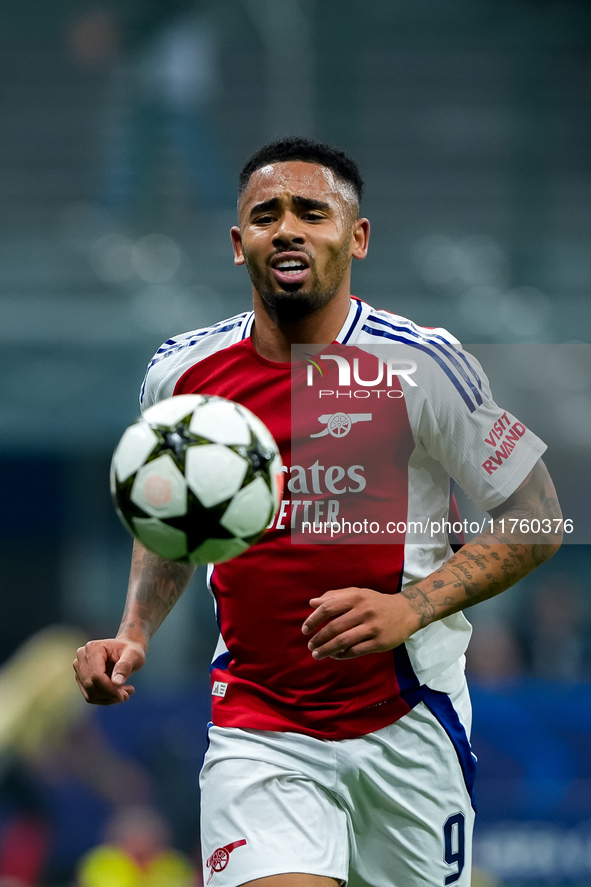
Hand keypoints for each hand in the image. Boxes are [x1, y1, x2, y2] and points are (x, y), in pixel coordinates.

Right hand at [73, 638, 145, 704]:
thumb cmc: (131, 651)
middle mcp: (82, 656)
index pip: (96, 675)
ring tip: (125, 694)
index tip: (124, 695)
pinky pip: (90, 696)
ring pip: (90, 693)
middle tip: (126, 695)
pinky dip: (105, 699)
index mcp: (93, 648)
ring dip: (108, 698)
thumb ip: (125, 666)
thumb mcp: (134, 655)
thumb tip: (116, 682)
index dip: (109, 689)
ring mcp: (79, 667)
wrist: (126, 651)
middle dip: (110, 694)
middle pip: (91, 685)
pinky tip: (117, 694)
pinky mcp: (81, 678)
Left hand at [301, 587, 419, 659]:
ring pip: (343, 641)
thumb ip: (334, 597)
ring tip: (317, 654)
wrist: (406, 611)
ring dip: (327, 649)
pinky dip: (342, 655)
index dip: (314, 620)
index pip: (328, 608)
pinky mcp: (380, 642)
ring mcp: (372, 627)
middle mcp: (364, 611)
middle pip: (334, 627)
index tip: (305, 629)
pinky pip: (356, 651)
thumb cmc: (376, 602)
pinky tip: (335, 655)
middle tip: (310, 646)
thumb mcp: (357, 593)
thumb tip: (312, 603)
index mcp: (356, 597)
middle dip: (318, 639)